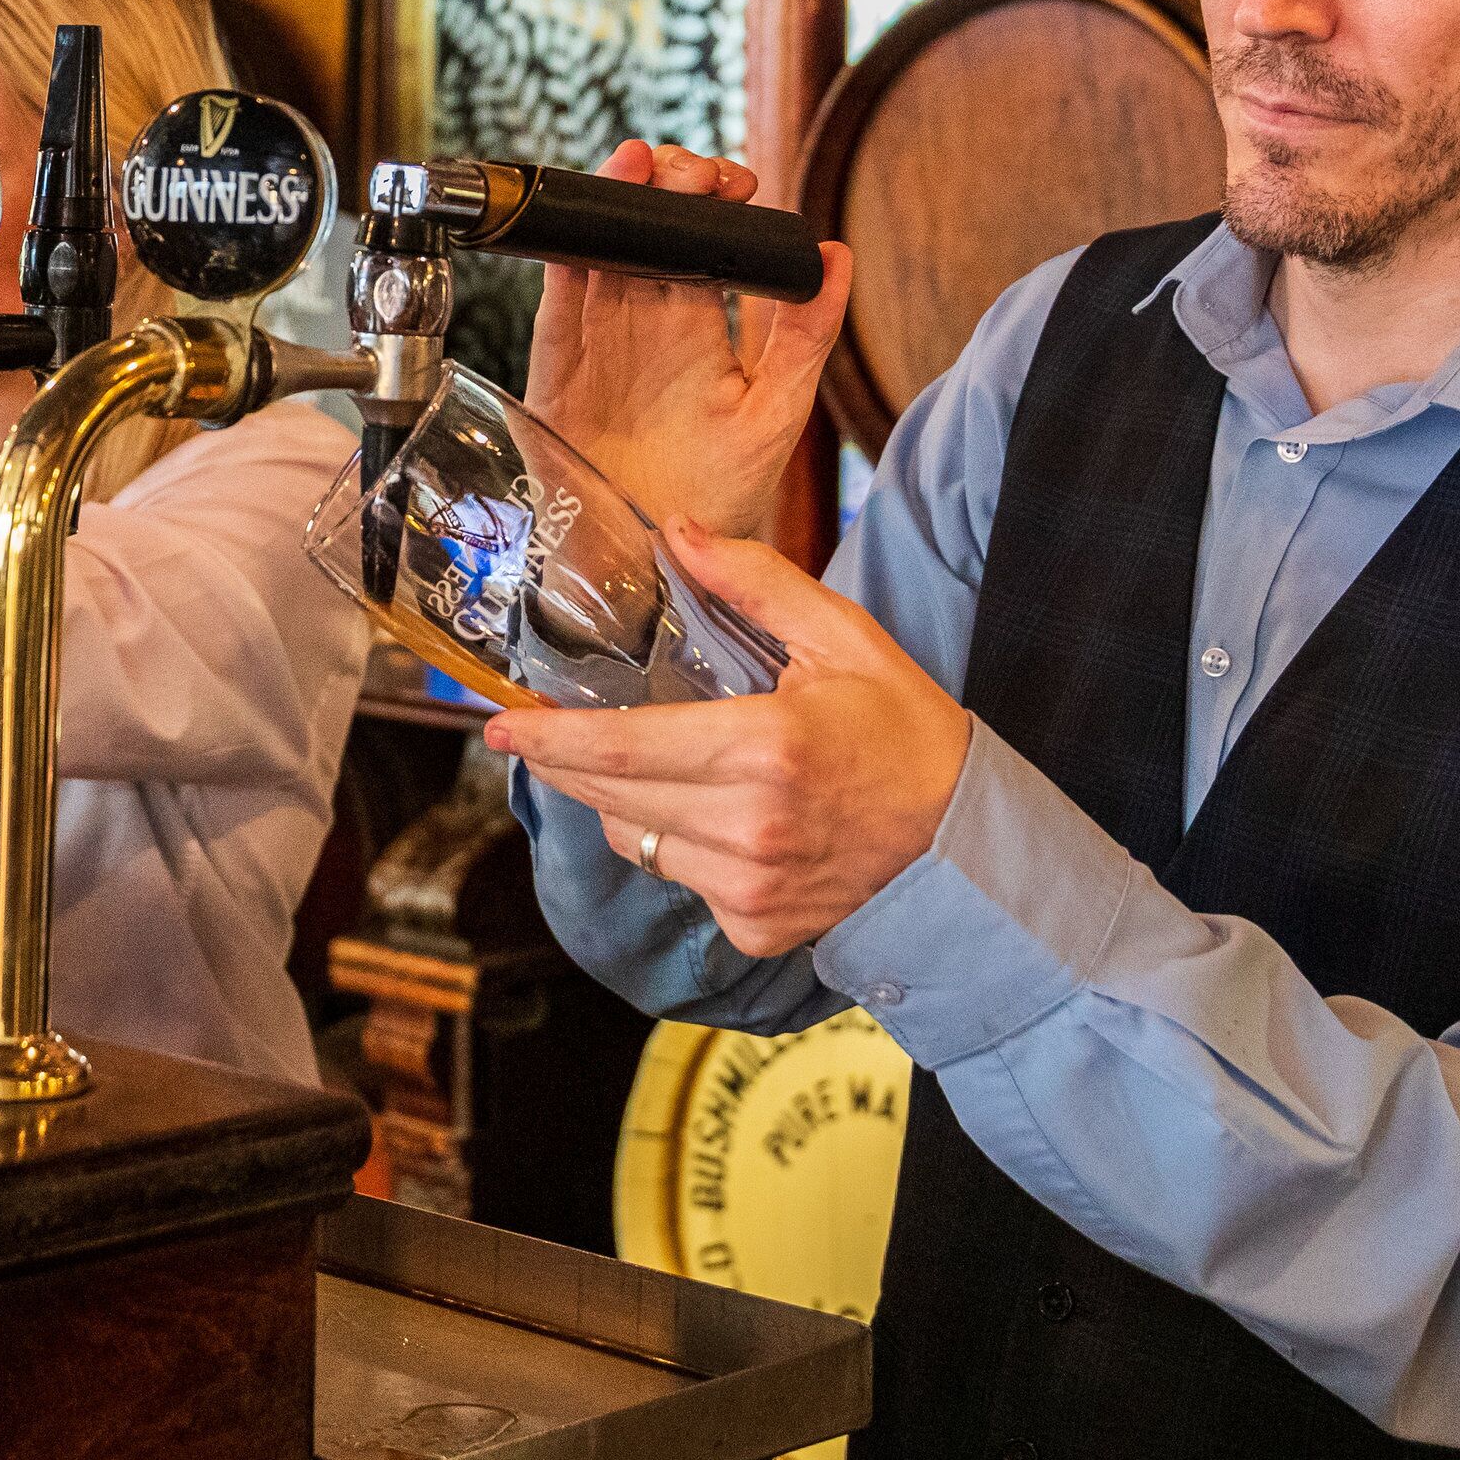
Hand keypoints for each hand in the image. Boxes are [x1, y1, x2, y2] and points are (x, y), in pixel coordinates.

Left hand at [489, 519, 969, 957]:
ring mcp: (748, 886)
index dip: (548, 737)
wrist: (964, 843)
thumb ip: (754, 584)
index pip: (622, 747)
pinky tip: (716, 816)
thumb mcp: (842, 638)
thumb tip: (677, 533)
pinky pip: (674, 877)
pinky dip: (673, 843)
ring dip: (621, 799)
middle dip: (562, 761)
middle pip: (610, 795)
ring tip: (662, 762)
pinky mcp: (752, 926)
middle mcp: (749, 827)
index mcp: (765, 750)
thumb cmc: (904, 731)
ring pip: (633, 838)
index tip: (496, 723)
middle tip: (534, 730)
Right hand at [522, 140, 851, 538]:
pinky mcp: (556, 369)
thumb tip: (838, 254)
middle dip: (663, 188)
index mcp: (700, 328)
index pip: (703, 242)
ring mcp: (598, 342)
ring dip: (614, 205)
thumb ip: (805, 333)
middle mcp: (646, 326)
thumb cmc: (724, 492)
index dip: (712, 202)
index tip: (733, 182)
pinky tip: (580, 229)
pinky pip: (557, 304)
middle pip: (646, 233)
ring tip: (635, 165)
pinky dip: (564, 263)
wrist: (662, 560)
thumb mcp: (778, 408)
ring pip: (600, 253)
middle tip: (681, 167)